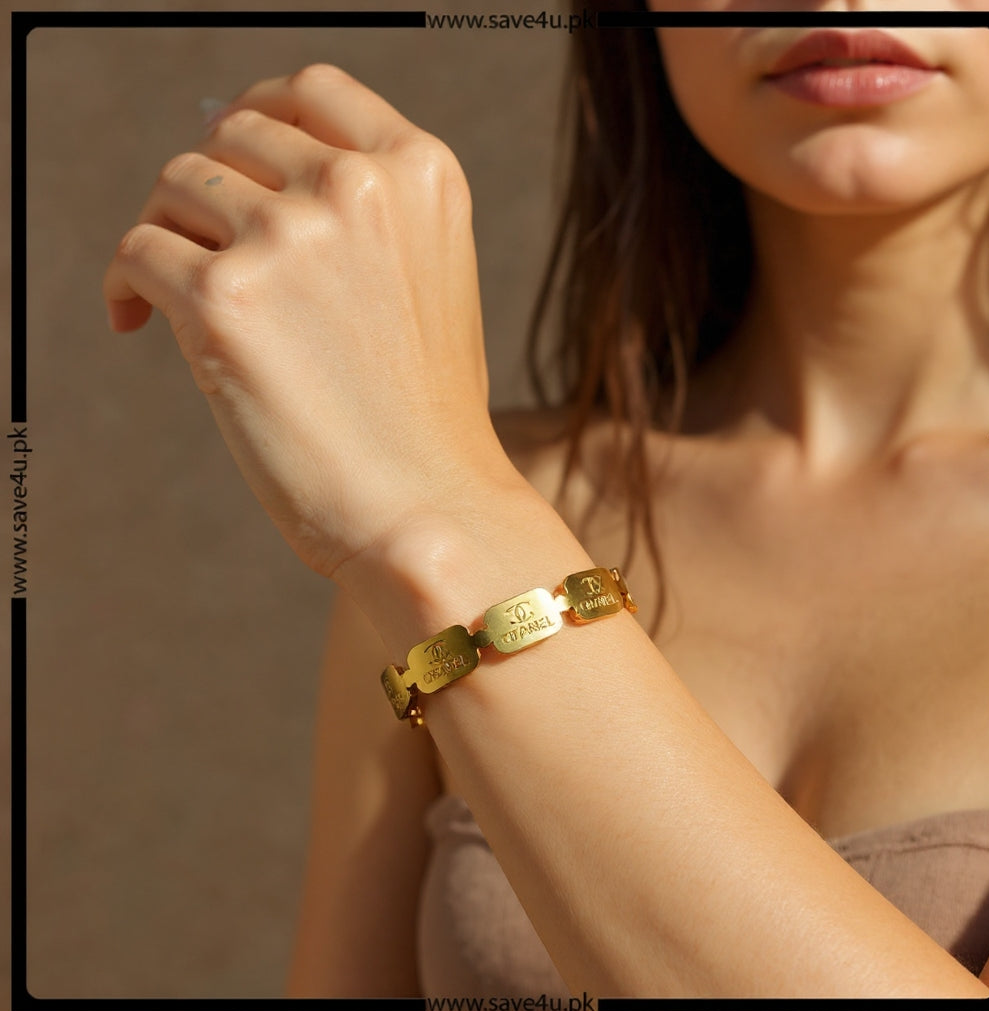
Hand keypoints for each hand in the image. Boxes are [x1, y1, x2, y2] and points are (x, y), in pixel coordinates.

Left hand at [103, 64, 518, 579]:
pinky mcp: (224, 300)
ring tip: (174, 299)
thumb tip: (252, 177)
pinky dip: (124, 285)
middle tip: (202, 250)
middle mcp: (356, 187)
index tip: (234, 154)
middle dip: (209, 189)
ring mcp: (289, 236)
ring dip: (167, 236)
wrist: (430, 509)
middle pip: (233, 136)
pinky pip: (138, 252)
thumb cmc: (427, 418)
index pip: (312, 91)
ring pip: (176, 187)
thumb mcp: (431, 284)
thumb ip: (367, 218)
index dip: (259, 113)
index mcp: (420, 175)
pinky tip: (138, 324)